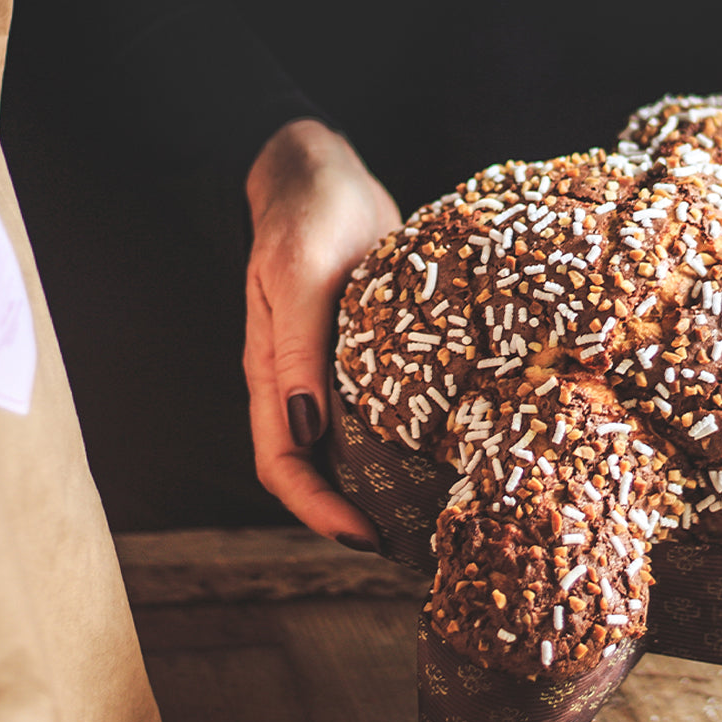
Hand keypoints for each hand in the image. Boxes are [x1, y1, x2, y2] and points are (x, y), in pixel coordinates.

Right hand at [244, 119, 399, 545]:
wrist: (326, 175)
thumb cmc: (307, 216)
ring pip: (351, 449)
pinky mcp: (372, 355)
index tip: (364, 538)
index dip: (316, 510)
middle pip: (317, 472)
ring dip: (382, 487)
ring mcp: (336, 372)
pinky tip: (448, 450)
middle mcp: (302, 384)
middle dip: (352, 516)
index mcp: (273, 373)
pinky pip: (383, 412)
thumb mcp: (300, 273)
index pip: (282, 464)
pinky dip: (408, 440)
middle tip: (410, 545)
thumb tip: (305, 430)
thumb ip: (297, 347)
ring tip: (432, 514)